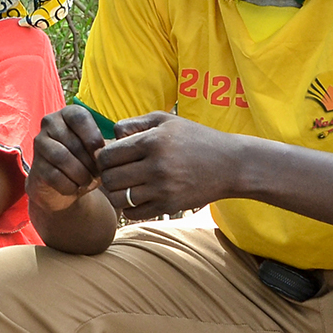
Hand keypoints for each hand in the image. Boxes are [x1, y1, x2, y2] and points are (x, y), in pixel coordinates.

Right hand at [28, 105, 106, 212]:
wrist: (64, 186)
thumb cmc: (86, 162)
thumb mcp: (100, 151)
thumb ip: (109, 145)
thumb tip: (118, 147)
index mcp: (68, 114)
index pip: (79, 118)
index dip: (92, 137)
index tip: (101, 154)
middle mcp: (50, 123)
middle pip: (72, 142)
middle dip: (89, 162)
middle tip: (97, 174)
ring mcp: (40, 143)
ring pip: (62, 158)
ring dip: (80, 174)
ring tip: (87, 181)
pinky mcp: (36, 166)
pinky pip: (54, 176)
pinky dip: (69, 186)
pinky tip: (75, 188)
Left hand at [96, 113, 243, 220]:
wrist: (230, 164)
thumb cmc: (195, 138)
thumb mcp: (166, 120)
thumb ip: (134, 123)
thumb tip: (109, 136)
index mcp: (153, 141)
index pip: (107, 155)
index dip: (103, 157)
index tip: (111, 157)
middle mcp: (156, 166)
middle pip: (109, 178)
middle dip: (107, 175)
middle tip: (116, 172)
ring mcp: (163, 188)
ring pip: (118, 198)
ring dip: (117, 193)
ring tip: (125, 185)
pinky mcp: (169, 205)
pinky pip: (133, 212)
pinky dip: (130, 206)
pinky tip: (138, 196)